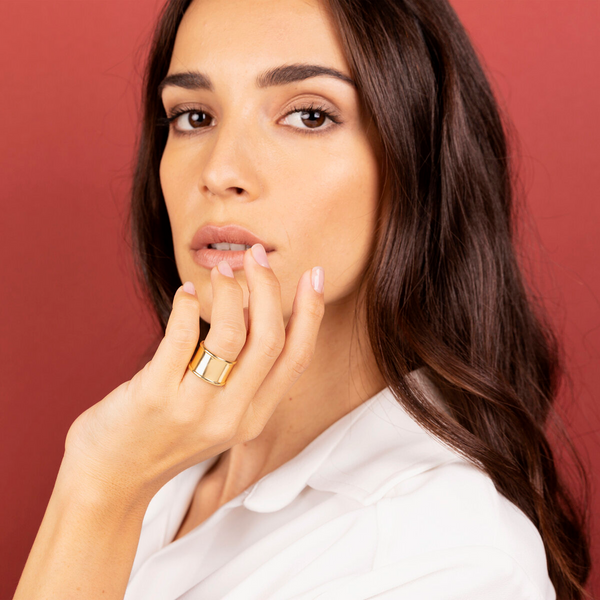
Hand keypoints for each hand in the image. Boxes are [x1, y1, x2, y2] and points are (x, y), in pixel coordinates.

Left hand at [61, 246, 324, 503]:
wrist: (112, 477)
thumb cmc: (165, 434)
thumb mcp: (219, 414)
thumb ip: (242, 374)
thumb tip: (257, 308)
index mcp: (253, 418)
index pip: (297, 357)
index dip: (311, 312)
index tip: (315, 275)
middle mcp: (232, 417)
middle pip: (270, 339)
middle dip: (269, 288)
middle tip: (256, 257)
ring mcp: (194, 409)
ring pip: (232, 336)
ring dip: (230, 292)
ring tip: (221, 272)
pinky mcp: (155, 398)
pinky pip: (181, 338)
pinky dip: (187, 307)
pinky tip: (185, 294)